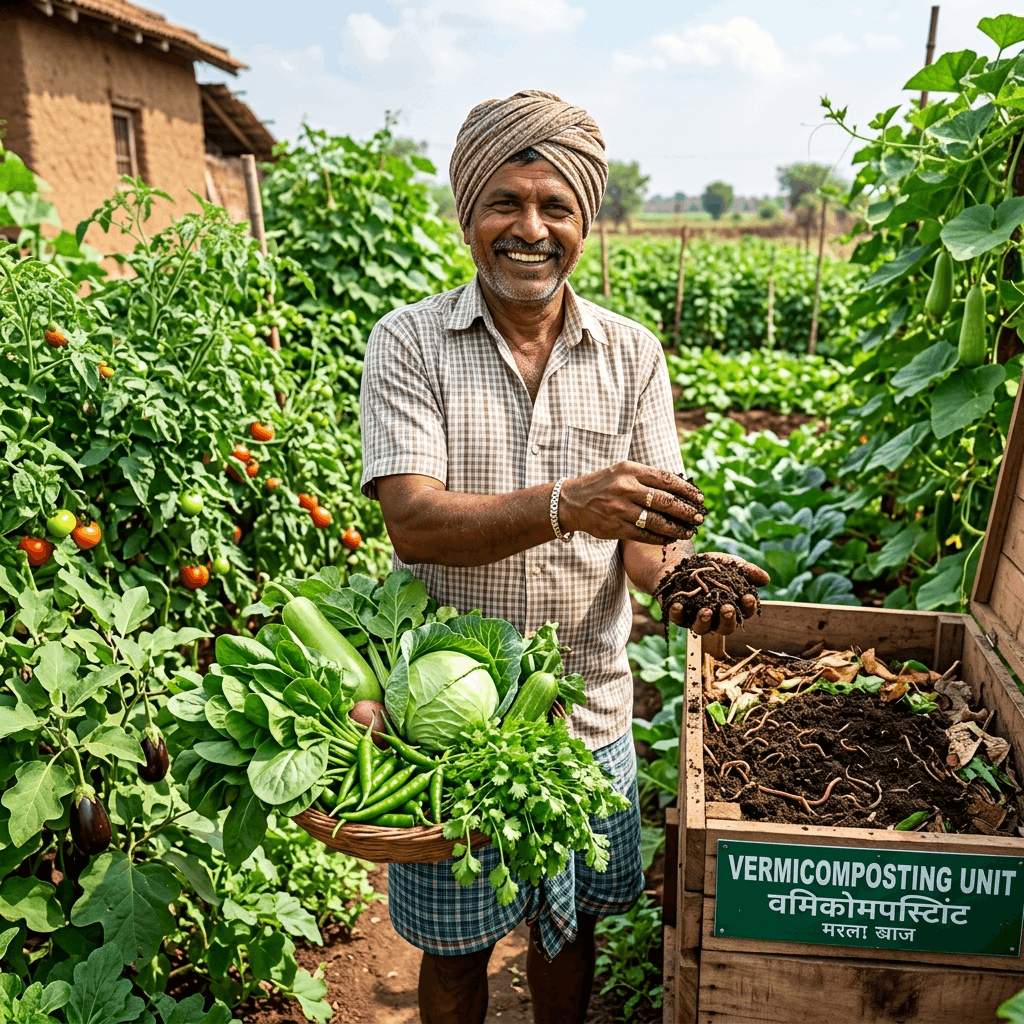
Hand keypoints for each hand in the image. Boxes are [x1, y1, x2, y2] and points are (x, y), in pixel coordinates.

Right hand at [559, 463, 704, 544]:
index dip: (686, 490)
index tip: (699, 497)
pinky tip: (670, 538)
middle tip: (699, 517)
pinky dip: (660, 538)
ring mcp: (620, 509)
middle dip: (686, 511)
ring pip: (657, 521)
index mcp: (630, 470)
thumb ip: (646, 478)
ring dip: (677, 528)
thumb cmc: (604, 485)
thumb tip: (680, 489)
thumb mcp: (622, 472)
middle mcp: (625, 488)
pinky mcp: (616, 527)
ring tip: (689, 531)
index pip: (666, 479)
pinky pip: (644, 534)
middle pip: (665, 501)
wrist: (572, 502)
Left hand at [659, 552, 769, 636]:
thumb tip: (765, 579)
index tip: (748, 597)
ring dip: (704, 621)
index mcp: (732, 607)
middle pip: (725, 627)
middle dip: (727, 620)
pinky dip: (678, 613)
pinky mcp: (677, 615)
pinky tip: (678, 605)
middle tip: (727, 609)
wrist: (682, 562)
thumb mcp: (730, 564)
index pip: (744, 613)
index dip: (747, 607)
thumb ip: (747, 571)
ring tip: (706, 612)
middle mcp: (716, 618)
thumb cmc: (711, 566)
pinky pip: (677, 618)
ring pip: (701, 628)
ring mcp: (695, 618)